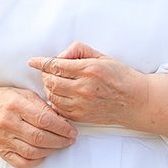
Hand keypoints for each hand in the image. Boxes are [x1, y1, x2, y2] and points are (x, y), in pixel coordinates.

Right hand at [0, 86, 78, 167]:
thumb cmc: (4, 100)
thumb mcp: (23, 94)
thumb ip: (42, 106)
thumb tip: (62, 120)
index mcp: (15, 105)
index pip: (43, 119)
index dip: (62, 128)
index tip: (72, 131)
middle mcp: (8, 123)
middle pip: (39, 137)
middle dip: (60, 141)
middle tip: (70, 140)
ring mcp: (3, 139)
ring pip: (32, 152)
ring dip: (50, 151)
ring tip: (59, 145)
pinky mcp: (1, 151)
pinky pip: (21, 162)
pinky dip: (36, 161)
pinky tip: (43, 154)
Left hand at [30, 41, 150, 127]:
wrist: (135, 100)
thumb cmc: (119, 75)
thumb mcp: (101, 56)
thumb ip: (78, 51)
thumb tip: (59, 56)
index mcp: (88, 69)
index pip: (55, 65)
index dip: (41, 63)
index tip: (32, 61)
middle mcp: (83, 88)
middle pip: (50, 81)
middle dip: (45, 75)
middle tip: (49, 71)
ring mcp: (81, 104)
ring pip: (52, 96)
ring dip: (49, 88)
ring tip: (56, 83)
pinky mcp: (81, 117)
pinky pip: (58, 109)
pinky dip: (55, 101)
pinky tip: (60, 95)